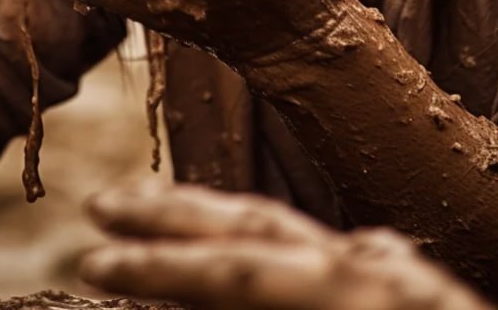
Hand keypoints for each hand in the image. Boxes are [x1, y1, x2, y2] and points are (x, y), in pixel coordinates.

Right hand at [81, 182, 491, 309]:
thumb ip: (281, 292)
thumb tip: (226, 285)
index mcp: (361, 293)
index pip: (239, 271)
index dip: (160, 267)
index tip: (90, 260)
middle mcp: (376, 268)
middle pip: (257, 225)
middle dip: (173, 213)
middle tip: (102, 203)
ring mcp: (394, 273)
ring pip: (289, 230)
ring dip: (216, 220)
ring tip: (155, 211)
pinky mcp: (407, 287)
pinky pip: (327, 254)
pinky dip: (272, 247)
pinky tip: (246, 245)